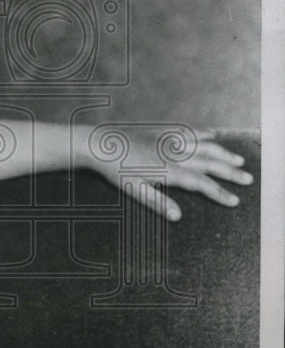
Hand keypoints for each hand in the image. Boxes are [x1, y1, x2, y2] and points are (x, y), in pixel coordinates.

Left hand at [79, 126, 252, 220]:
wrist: (99, 142)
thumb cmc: (114, 170)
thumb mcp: (133, 190)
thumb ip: (157, 202)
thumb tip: (178, 217)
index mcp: (168, 170)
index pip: (201, 184)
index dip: (219, 193)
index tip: (235, 201)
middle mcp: (174, 153)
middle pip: (210, 163)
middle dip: (231, 172)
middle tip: (249, 179)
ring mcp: (169, 139)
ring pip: (204, 145)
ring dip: (223, 153)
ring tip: (239, 159)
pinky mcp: (163, 130)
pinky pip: (189, 131)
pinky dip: (205, 134)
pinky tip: (215, 135)